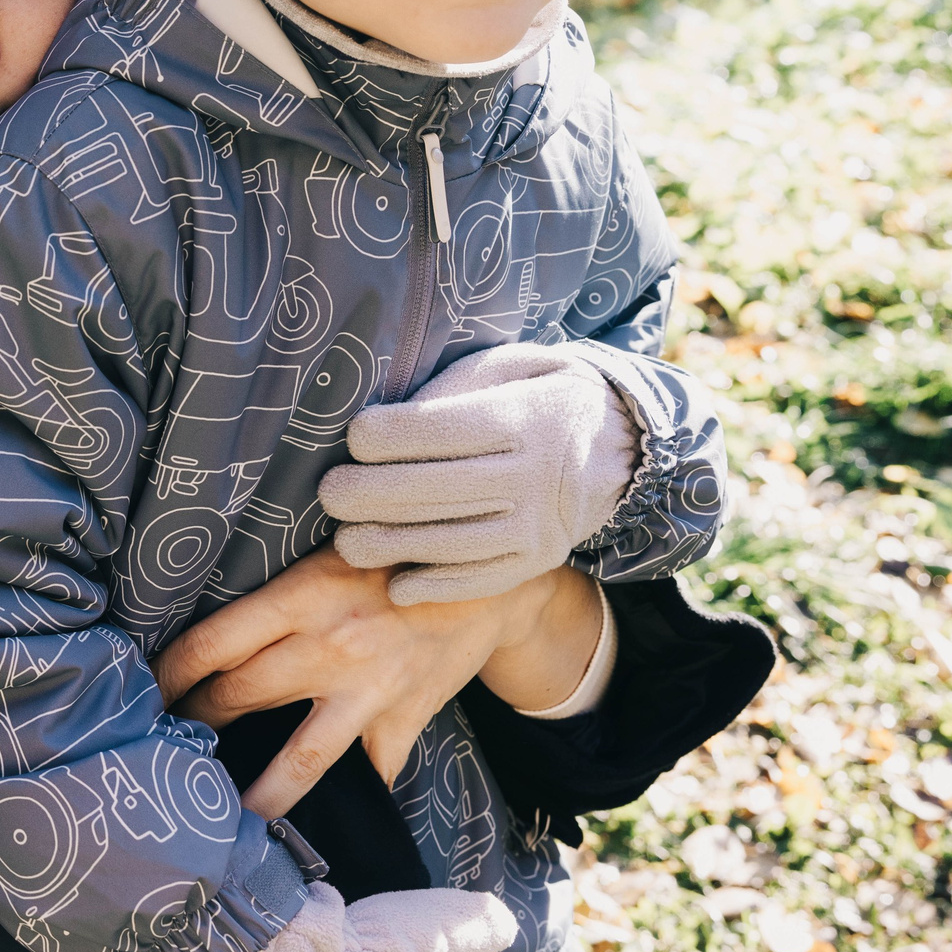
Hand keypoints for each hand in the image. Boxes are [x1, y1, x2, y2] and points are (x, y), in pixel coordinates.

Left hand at [152, 547, 583, 817]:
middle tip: (164, 739)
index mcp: (302, 595)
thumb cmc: (399, 554)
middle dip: (197, 719)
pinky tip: (334, 821)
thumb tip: (218, 631)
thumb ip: (282, 592)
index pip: (213, 641)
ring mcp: (370, 690)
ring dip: (258, 793)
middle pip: (241, 694)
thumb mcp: (332, 552)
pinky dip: (354, 794)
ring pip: (299, 758)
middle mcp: (331, 646)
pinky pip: (373, 770)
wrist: (494, 575)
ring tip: (225, 819)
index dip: (171, 672)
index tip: (146, 691)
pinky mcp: (405, 718)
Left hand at [321, 343, 637, 603]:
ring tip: (346, 540)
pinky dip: (434, 586)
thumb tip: (398, 411)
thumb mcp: (512, 365)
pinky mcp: (535, 560)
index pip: (441, 430)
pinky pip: (480, 580)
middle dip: (372, 495)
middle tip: (329, 494)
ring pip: (452, 542)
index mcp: (523, 418)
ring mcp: (536, 525)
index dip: (386, 436)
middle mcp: (533, 475)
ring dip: (391, 546)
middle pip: (438, 491)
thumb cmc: (540, 396)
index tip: (354, 437)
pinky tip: (396, 582)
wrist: (621, 447)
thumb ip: (457, 383)